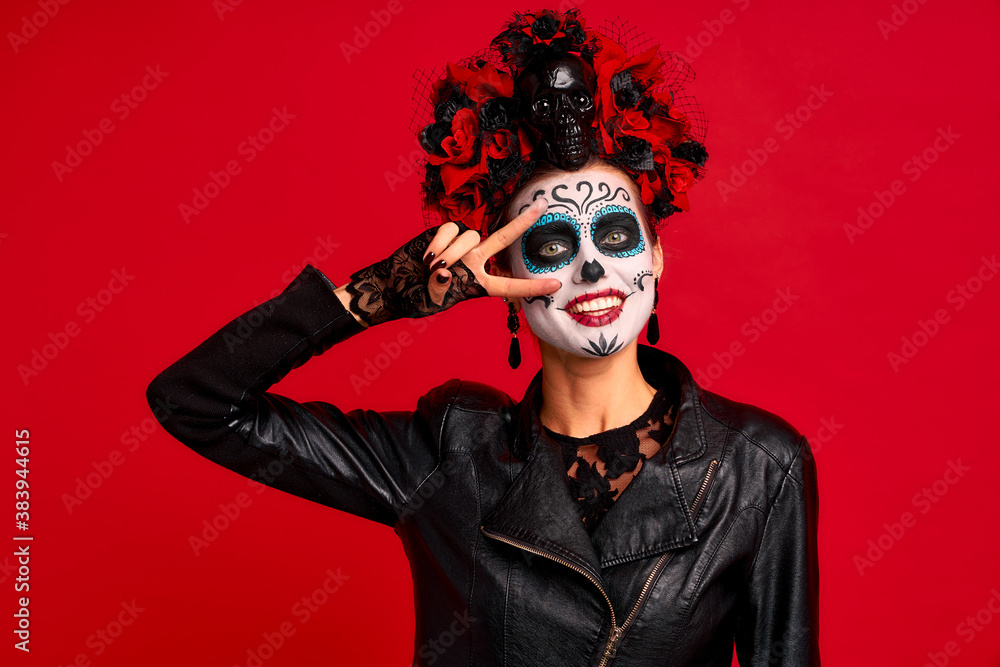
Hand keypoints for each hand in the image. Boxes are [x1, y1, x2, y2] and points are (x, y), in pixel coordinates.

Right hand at [343, 199, 559, 326]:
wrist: (393, 283)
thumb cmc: (414, 297)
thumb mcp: (429, 301)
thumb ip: (439, 288)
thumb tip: (443, 271)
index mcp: (479, 284)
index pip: (510, 286)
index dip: (532, 287)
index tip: (556, 286)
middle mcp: (475, 262)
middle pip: (502, 239)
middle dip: (523, 222)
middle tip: (544, 205)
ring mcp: (461, 246)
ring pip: (469, 236)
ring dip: (450, 252)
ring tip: (432, 267)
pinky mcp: (444, 233)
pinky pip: (450, 230)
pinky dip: (438, 242)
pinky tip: (426, 255)